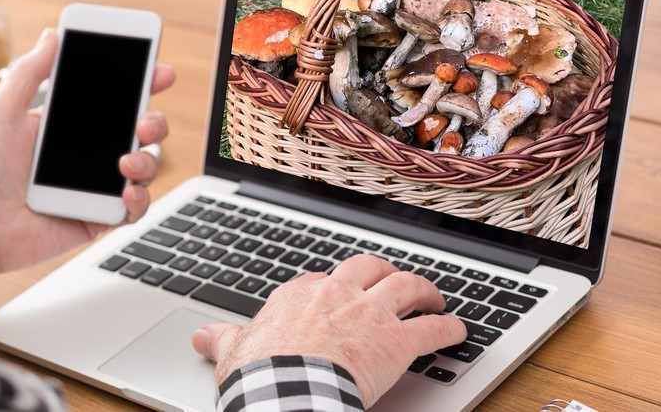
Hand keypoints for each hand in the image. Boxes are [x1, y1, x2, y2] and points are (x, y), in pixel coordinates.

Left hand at [0, 28, 175, 292]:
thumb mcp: (2, 108)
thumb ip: (29, 71)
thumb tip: (53, 34)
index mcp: (70, 124)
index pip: (117, 99)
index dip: (144, 84)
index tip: (160, 71)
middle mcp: (88, 153)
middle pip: (141, 131)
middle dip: (155, 121)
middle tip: (143, 122)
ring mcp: (96, 186)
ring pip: (145, 168)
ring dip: (147, 161)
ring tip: (124, 163)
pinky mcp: (98, 217)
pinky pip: (135, 208)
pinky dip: (139, 200)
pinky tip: (124, 192)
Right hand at [192, 254, 466, 407]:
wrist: (285, 392)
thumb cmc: (259, 374)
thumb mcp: (233, 352)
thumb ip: (221, 340)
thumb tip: (201, 336)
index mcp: (298, 294)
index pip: (324, 279)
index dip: (337, 287)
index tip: (342, 296)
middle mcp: (337, 293)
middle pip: (369, 268)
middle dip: (384, 273)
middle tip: (394, 282)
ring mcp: (369, 313)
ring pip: (406, 285)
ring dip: (425, 291)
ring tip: (434, 298)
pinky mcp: (397, 342)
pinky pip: (433, 328)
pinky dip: (450, 328)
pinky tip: (459, 331)